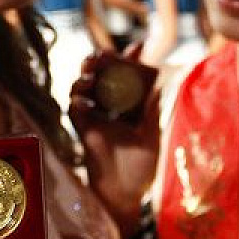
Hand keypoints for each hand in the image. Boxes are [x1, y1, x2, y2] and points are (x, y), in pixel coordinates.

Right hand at [69, 46, 161, 227]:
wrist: (126, 192)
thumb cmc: (144, 165)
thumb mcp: (154, 130)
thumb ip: (155, 105)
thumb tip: (163, 78)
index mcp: (131, 106)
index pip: (128, 76)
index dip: (129, 60)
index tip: (138, 46)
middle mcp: (111, 109)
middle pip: (102, 77)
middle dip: (100, 63)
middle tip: (102, 55)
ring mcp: (95, 118)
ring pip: (84, 89)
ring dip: (84, 78)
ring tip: (89, 73)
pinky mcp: (83, 129)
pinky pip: (75, 110)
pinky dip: (78, 101)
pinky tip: (84, 99)